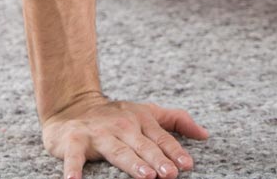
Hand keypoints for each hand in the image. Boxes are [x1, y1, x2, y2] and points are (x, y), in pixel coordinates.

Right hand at [42, 95, 208, 178]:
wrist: (72, 105)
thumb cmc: (116, 115)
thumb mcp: (147, 112)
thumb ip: (176, 121)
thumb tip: (205, 134)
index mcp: (140, 119)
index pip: (161, 138)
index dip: (175, 151)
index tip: (187, 165)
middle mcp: (121, 125)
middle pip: (142, 145)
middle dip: (157, 159)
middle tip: (170, 174)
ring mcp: (99, 132)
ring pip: (117, 150)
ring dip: (131, 163)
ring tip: (145, 176)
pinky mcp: (74, 140)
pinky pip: (74, 157)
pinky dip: (73, 169)